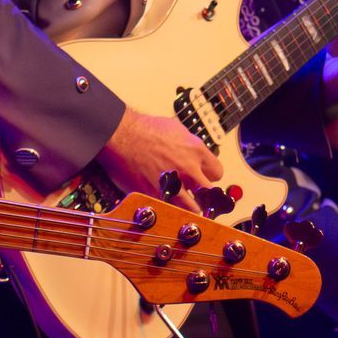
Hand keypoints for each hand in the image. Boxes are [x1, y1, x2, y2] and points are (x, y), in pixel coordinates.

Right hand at [94, 107, 222, 214]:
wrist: (120, 135)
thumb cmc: (142, 128)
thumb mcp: (175, 128)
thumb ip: (189, 144)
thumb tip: (194, 151)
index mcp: (195, 150)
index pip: (217, 173)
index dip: (208, 176)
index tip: (202, 177)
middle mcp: (188, 169)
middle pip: (210, 194)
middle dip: (203, 195)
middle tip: (196, 195)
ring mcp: (173, 184)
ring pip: (194, 208)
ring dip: (189, 207)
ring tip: (182, 203)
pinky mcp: (156, 195)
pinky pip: (171, 209)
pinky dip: (169, 208)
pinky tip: (164, 203)